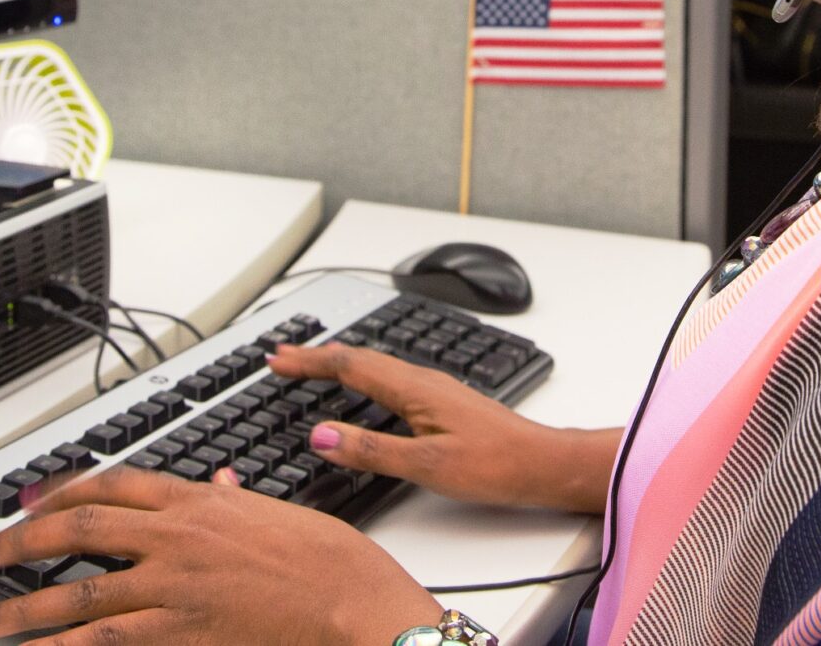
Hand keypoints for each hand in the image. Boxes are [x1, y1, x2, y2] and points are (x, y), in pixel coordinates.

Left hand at [0, 465, 438, 644]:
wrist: (349, 601)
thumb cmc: (326, 558)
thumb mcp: (277, 511)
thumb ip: (236, 499)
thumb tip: (220, 486)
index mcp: (198, 500)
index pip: (112, 484)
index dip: (62, 492)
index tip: (33, 503)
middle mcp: (175, 537)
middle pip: (80, 529)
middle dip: (24, 541)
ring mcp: (173, 585)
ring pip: (80, 589)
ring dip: (26, 607)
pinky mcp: (180, 630)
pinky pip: (106, 638)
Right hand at [270, 342, 619, 513]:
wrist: (544, 464)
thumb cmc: (495, 465)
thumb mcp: (426, 465)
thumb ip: (371, 449)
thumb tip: (321, 434)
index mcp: (414, 388)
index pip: (349, 365)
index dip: (309, 361)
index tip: (276, 359)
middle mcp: (423, 381)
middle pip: (360, 358)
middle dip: (317, 356)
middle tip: (282, 358)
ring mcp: (434, 389)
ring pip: (376, 367)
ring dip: (339, 364)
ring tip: (312, 368)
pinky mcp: (443, 403)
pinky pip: (391, 379)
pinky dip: (364, 378)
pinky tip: (364, 393)